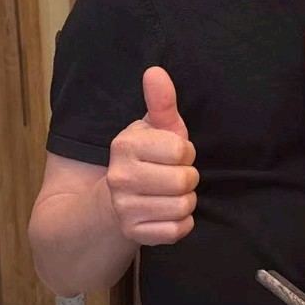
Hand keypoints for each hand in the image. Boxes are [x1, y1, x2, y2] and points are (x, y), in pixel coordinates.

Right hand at [106, 67, 198, 244]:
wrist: (116, 198)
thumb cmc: (148, 158)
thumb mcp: (156, 128)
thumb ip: (161, 102)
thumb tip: (155, 71)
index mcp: (125, 145)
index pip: (181, 150)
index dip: (185, 153)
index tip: (173, 155)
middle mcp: (119, 177)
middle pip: (184, 180)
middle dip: (188, 178)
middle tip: (173, 176)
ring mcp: (124, 208)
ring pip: (182, 207)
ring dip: (185, 201)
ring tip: (170, 193)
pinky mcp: (133, 233)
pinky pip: (177, 231)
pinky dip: (181, 223)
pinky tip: (166, 212)